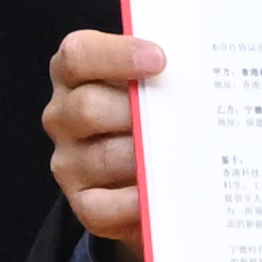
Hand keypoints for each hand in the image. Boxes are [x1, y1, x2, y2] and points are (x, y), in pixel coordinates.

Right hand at [41, 28, 162, 246]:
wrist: (144, 168)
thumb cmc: (149, 112)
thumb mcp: (148, 82)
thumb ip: (161, 70)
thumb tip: (199, 67)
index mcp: (73, 74)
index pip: (77, 55)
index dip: (116, 55)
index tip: (159, 59)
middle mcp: (63, 116)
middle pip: (88, 107)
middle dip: (137, 111)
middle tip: (179, 115)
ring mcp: (68, 161)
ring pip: (102, 156)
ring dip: (145, 156)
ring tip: (181, 153)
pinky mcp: (82, 202)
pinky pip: (103, 206)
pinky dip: (136, 201)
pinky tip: (164, 192)